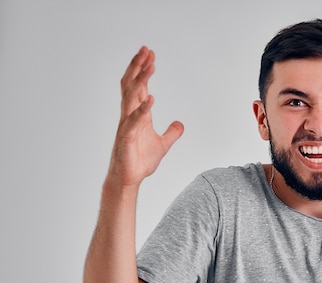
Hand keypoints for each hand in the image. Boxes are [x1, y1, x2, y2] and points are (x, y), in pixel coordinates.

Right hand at [107, 46, 183, 186]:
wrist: (129, 179)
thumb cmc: (140, 161)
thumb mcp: (163, 144)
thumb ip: (172, 133)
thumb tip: (180, 124)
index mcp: (138, 114)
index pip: (139, 86)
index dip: (143, 70)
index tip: (150, 54)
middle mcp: (130, 116)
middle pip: (131, 85)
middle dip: (138, 66)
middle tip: (145, 50)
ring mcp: (127, 125)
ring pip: (131, 97)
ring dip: (140, 81)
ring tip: (149, 66)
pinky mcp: (127, 138)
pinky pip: (134, 121)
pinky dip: (142, 109)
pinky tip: (151, 99)